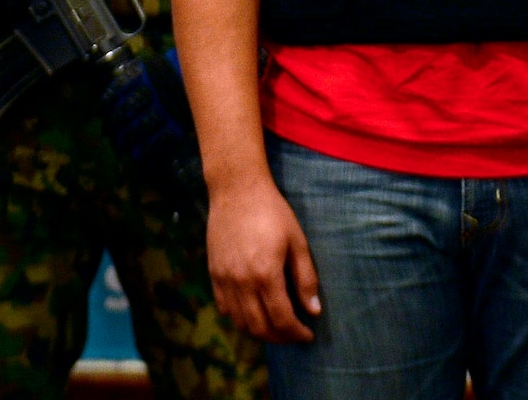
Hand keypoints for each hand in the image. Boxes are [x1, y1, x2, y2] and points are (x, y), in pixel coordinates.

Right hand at [206, 178, 320, 341]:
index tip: (307, 335)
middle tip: (293, 334)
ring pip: (240, 322)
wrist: (238, 190)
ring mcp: (224, 279)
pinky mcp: (213, 273)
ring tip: (275, 326)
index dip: (296, 333)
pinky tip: (253, 310)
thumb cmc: (273, 211)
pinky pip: (225, 307)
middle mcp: (242, 282)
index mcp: (266, 274)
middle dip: (279, 337)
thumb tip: (313, 311)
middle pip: (259, 327)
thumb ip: (305, 278)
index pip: (282, 319)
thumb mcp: (297, 241)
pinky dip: (240, 317)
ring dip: (259, 331)